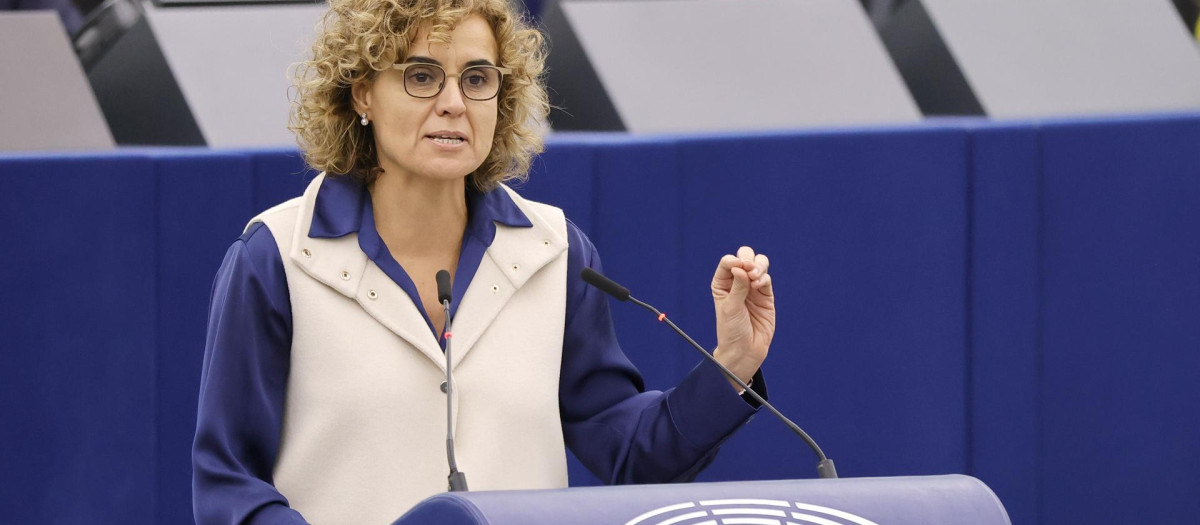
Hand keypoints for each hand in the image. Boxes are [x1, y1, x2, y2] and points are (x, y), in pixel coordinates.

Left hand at [711, 246, 774, 389]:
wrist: (745, 350)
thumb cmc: (731, 330)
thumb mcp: (730, 307)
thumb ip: (737, 287)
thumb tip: (740, 267)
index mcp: (722, 284)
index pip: (728, 263)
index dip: (734, 260)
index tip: (738, 267)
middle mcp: (737, 283)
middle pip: (745, 258)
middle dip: (748, 259)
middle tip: (748, 268)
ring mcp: (753, 288)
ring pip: (759, 265)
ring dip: (759, 266)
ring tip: (755, 276)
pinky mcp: (766, 296)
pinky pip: (766, 279)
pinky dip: (763, 278)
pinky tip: (758, 286)